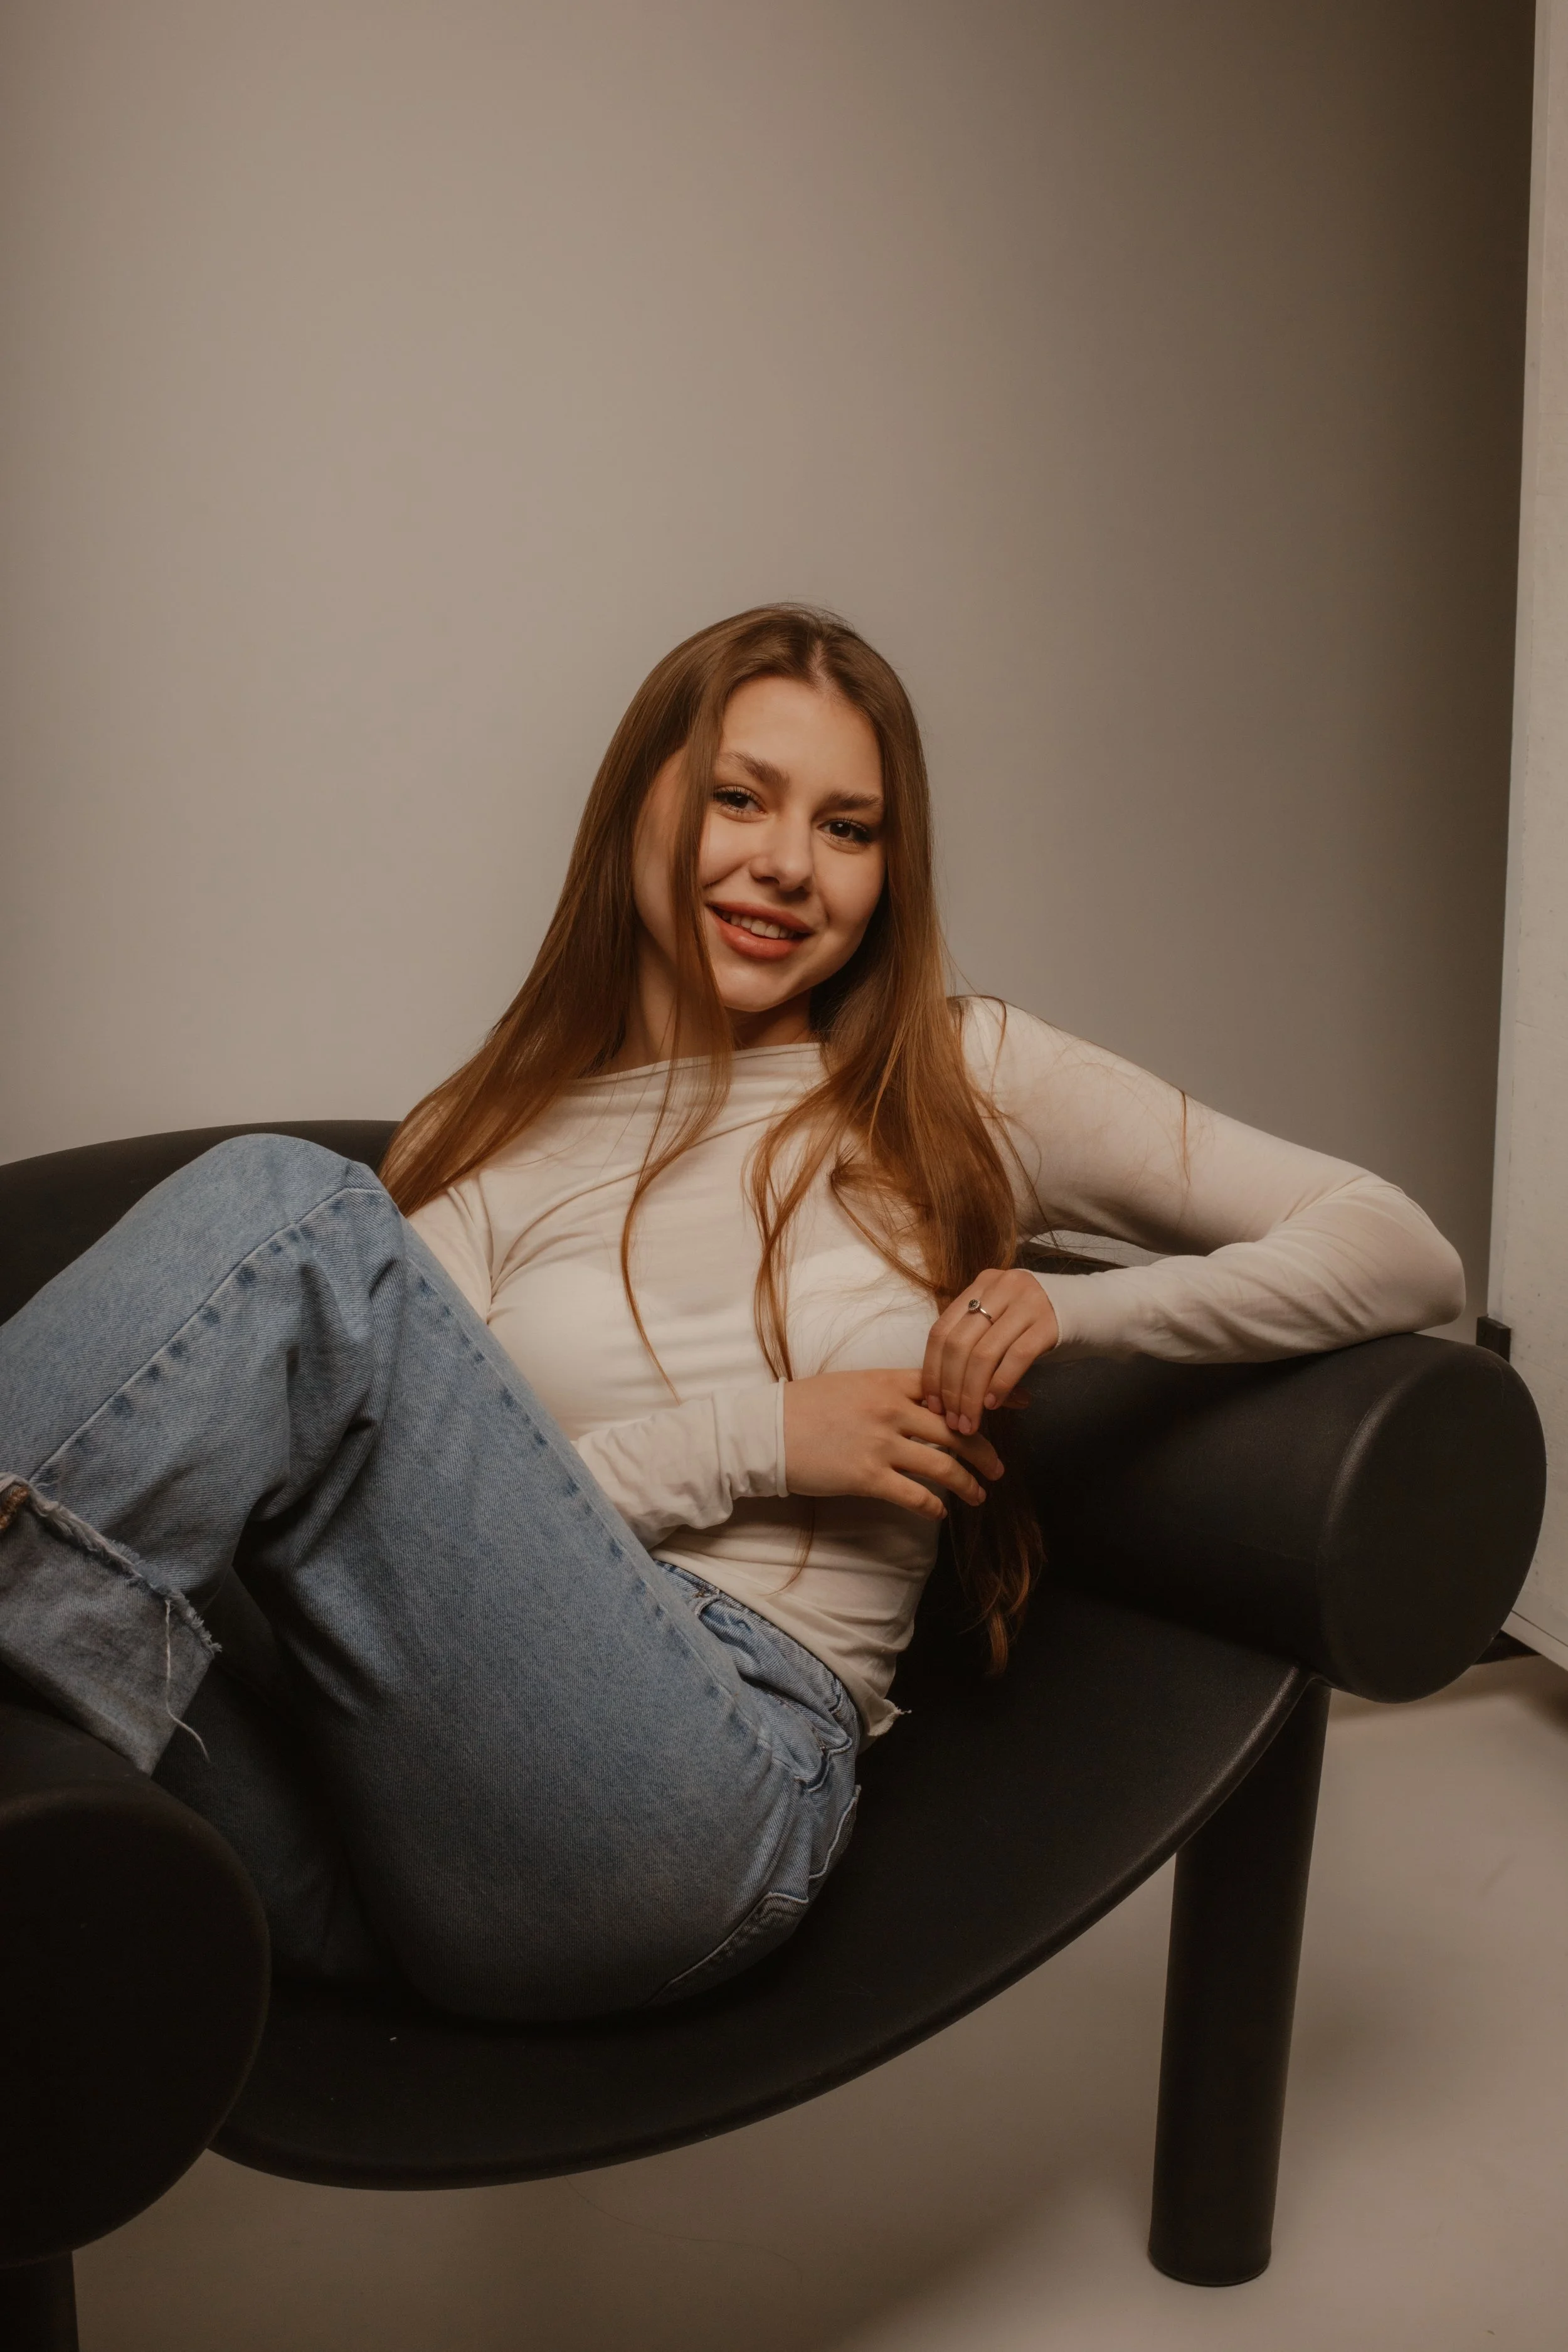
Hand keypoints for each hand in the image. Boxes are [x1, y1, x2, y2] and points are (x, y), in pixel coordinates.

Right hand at [782, 1369, 1003, 1522]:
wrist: (766, 1431)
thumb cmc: (804, 1406)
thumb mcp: (852, 1384)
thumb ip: (889, 1391)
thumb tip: (923, 1404)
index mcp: (888, 1381)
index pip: (949, 1386)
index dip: (985, 1397)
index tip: (1016, 1404)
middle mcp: (891, 1409)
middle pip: (956, 1429)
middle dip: (984, 1451)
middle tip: (998, 1467)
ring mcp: (880, 1443)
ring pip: (943, 1464)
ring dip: (967, 1484)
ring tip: (979, 1495)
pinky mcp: (867, 1477)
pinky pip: (915, 1495)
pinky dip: (934, 1506)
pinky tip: (941, 1513)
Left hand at [921, 1269, 1060, 1434]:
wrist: (1097, 1308)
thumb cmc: (1041, 1322)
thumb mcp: (1003, 1319)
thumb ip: (975, 1338)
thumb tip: (943, 1387)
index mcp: (982, 1283)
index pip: (942, 1330)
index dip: (933, 1371)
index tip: (932, 1403)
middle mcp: (1001, 1287)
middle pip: (959, 1345)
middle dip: (951, 1389)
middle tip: (952, 1421)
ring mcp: (1027, 1302)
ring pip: (983, 1355)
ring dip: (972, 1395)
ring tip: (970, 1421)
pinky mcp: (1050, 1323)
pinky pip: (1015, 1359)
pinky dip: (1000, 1385)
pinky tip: (994, 1404)